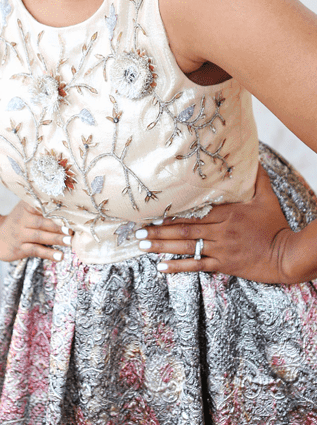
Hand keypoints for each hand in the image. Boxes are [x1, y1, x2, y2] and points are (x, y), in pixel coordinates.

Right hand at [0, 201, 69, 262]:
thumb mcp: (25, 210)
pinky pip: (35, 250)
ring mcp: (20, 234)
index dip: (55, 209)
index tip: (70, 211)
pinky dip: (48, 253)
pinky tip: (59, 256)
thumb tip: (69, 208)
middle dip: (58, 225)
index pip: (41, 206)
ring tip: (70, 241)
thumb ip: (41, 207)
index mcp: (25, 207)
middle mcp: (22, 219)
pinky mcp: (19, 248)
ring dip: (55, 239)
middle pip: (42, 222)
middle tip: (72, 229)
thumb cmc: (17, 222)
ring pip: (39, 236)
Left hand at [137, 166, 298, 283]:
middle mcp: (219, 232)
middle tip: (137, 231)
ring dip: (162, 246)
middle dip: (158, 231)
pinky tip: (161, 267)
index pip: (192, 212)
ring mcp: (220, 249)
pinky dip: (178, 267)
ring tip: (142, 245)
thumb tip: (252, 157)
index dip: (170, 213)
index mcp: (225, 214)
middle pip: (183, 230)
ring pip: (186, 247)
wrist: (288, 255)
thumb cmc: (276, 224)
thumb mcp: (266, 198)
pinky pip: (197, 265)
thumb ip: (255, 178)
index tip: (150, 212)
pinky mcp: (224, 265)